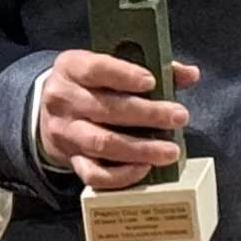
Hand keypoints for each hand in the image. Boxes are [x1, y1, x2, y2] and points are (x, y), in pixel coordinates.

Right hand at [36, 51, 200, 193]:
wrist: (50, 113)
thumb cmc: (91, 86)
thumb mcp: (109, 66)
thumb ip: (151, 65)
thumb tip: (189, 74)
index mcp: (72, 68)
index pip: (96, 69)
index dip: (124, 75)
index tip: (152, 82)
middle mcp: (64, 100)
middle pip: (106, 109)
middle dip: (148, 115)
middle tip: (179, 117)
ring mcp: (66, 133)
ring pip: (102, 143)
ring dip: (140, 149)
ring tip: (169, 151)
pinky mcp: (71, 160)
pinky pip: (94, 174)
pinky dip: (121, 175)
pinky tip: (144, 168)